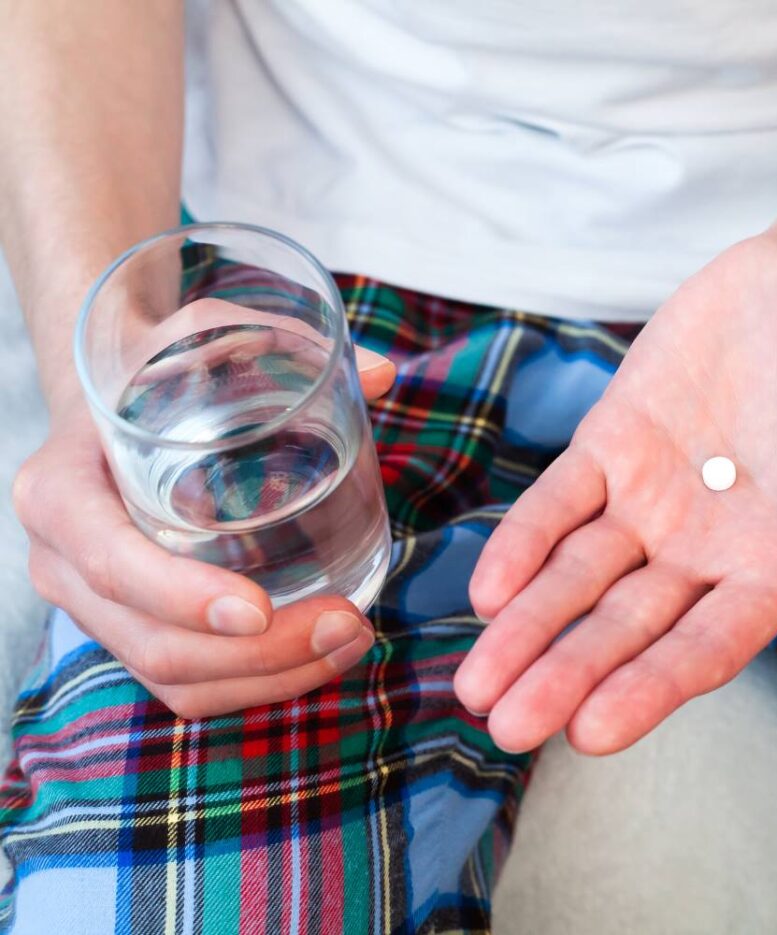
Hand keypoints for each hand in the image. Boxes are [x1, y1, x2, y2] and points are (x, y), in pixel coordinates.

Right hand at [13, 348, 396, 719]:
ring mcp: (92, 609)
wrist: (114, 400)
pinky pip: (189, 686)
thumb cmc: (159, 368)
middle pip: (152, 644)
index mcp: (59, 492)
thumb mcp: (203, 334)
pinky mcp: (131, 632)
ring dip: (269, 680)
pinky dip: (256, 686)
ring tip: (352, 640)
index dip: (181, 597)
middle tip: (346, 624)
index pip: (110, 564)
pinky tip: (322, 658)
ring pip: (174, 681)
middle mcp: (62, 563)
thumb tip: (380, 373)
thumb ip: (283, 340)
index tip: (260, 609)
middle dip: (256, 655)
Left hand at [455, 234, 776, 753]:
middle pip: (628, 626)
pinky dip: (525, 540)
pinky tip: (486, 587)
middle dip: (568, 674)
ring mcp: (657, 494)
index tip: (593, 735)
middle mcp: (710, 546)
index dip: (652, 688)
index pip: (709, 645)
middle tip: (506, 727)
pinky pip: (561, 499)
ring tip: (476, 681)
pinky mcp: (618, 439)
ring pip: (581, 574)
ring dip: (530, 624)